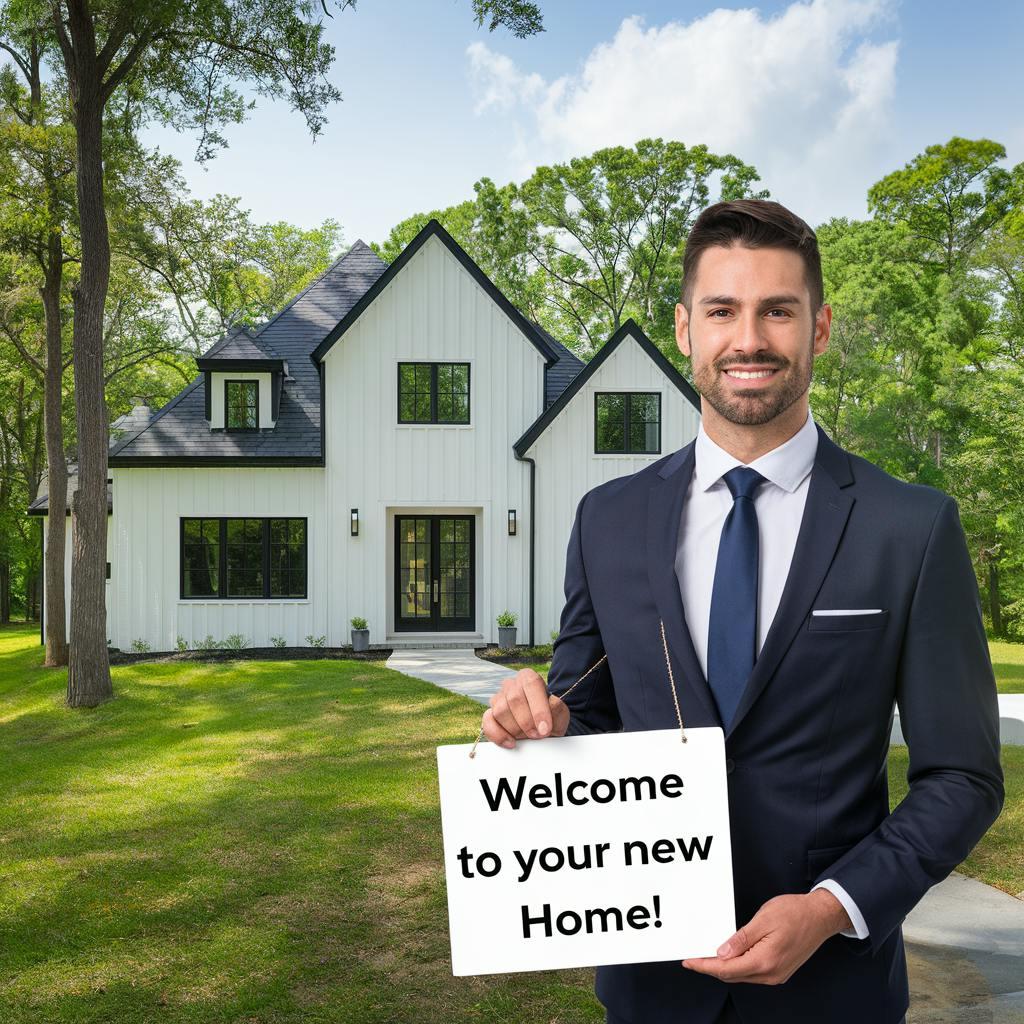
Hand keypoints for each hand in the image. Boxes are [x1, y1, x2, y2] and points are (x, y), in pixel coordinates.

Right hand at [481, 668, 568, 747]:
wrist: (541, 730)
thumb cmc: (550, 718)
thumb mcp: (560, 715)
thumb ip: (558, 708)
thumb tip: (553, 702)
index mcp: (529, 678)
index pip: (531, 684)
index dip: (538, 708)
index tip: (545, 729)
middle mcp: (511, 685)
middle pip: (514, 699)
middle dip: (527, 722)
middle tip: (537, 735)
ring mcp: (498, 699)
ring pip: (500, 711)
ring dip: (515, 729)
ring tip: (527, 737)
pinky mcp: (490, 714)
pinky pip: (488, 722)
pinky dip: (499, 735)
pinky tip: (511, 742)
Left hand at [682, 890, 852, 984]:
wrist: (821, 917)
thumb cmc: (795, 913)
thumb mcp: (763, 919)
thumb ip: (741, 939)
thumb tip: (722, 953)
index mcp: (765, 961)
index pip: (726, 969)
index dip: (705, 966)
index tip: (689, 962)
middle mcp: (771, 973)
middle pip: (732, 976)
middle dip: (711, 967)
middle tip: (693, 958)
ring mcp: (777, 974)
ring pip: (742, 976)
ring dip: (724, 968)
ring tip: (707, 956)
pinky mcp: (780, 970)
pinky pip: (753, 972)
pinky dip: (738, 966)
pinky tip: (730, 957)